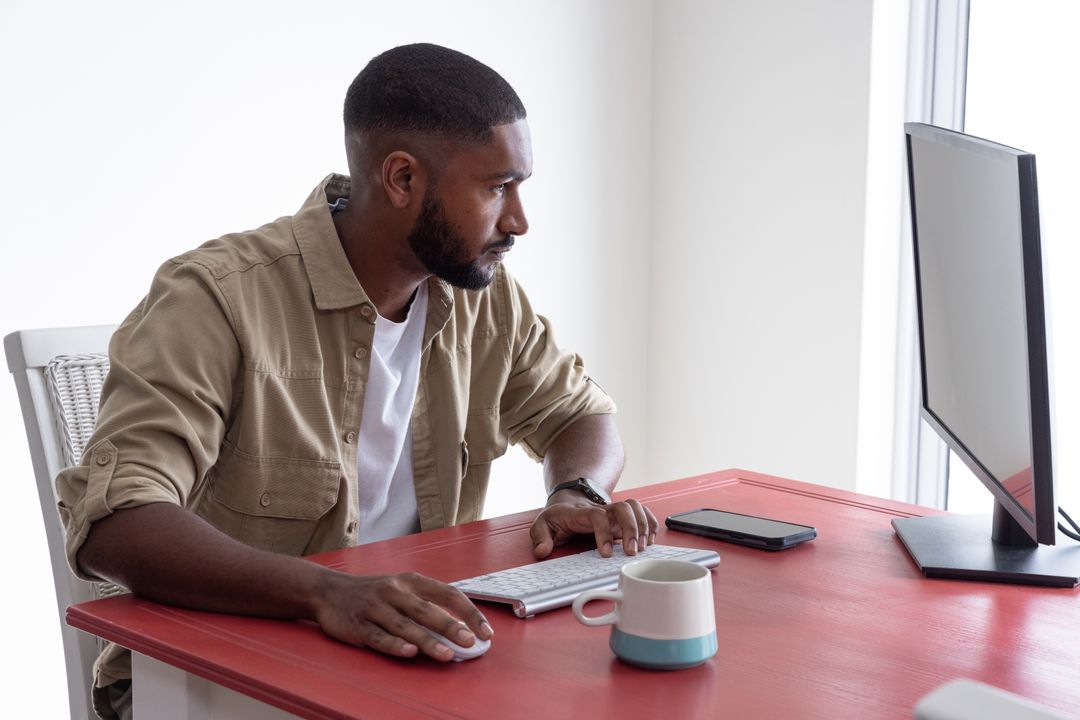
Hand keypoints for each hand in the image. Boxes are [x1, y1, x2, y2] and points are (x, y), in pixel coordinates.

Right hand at [311, 571, 492, 661]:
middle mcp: (395, 591)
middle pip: (427, 610)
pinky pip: (379, 636)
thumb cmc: (373, 592)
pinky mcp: (358, 625)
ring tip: (447, 654)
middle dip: (451, 626)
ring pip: (405, 626)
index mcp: (411, 581)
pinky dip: (394, 645)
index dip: (468, 612)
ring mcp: (375, 608)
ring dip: (427, 641)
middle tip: (470, 642)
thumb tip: (460, 627)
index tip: (484, 630)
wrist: (328, 590)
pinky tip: (409, 653)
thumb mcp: (401, 587)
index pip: (447, 594)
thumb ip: (427, 604)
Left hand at [530, 495, 658, 558]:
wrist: (568, 500)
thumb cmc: (558, 516)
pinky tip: (650, 539)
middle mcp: (602, 508)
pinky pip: (642, 512)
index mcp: (582, 512)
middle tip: (632, 552)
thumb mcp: (542, 524)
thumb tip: (543, 550)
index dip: (604, 532)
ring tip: (643, 548)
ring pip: (635, 507)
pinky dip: (650, 524)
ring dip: (643, 526)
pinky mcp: (622, 516)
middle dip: (631, 529)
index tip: (606, 553)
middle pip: (623, 508)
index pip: (597, 515)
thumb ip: (540, 537)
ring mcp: (614, 511)